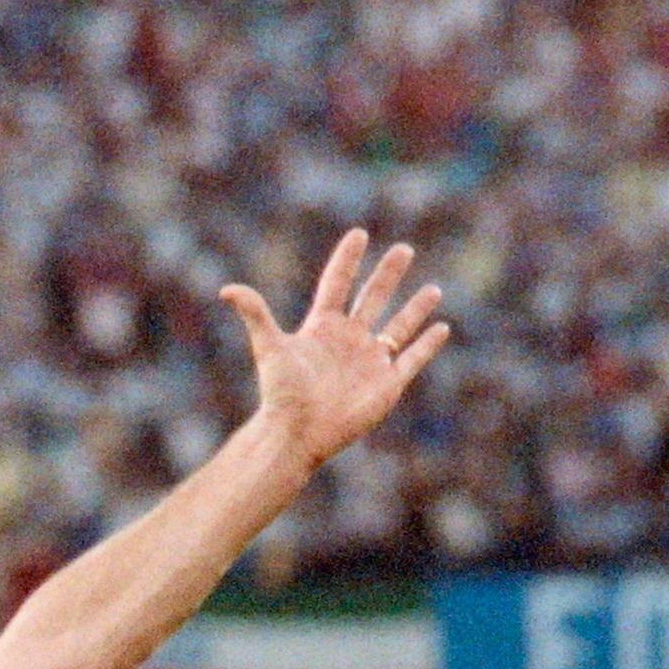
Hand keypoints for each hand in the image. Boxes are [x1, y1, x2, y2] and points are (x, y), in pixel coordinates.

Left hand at [220, 230, 450, 470]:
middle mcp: (348, 340)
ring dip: (415, 308)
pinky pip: (412, 360)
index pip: (338, 284)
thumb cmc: (282, 393)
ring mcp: (369, 362)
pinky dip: (427, 345)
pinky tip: (441, 328)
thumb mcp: (270, 348)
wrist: (297, 434)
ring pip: (398, 328)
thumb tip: (226, 289)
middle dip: (388, 275)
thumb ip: (255, 315)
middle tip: (404, 249)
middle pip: (373, 298)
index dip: (347, 260)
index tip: (359, 234)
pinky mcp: (387, 385)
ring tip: (433, 288)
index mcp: (322, 328)